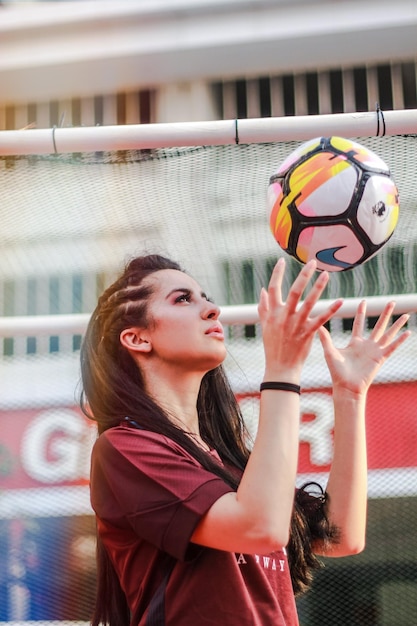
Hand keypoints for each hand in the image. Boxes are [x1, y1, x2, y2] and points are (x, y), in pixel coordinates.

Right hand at [258, 258, 342, 379]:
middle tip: (312, 262)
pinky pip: (321, 319)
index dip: (277, 274)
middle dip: (303, 275)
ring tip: (326, 274)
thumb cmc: (273, 346)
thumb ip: (263, 307)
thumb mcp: (265, 325)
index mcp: (273, 313)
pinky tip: (341, 301)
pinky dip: (331, 309)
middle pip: (294, 291)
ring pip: (309, 302)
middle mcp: (284, 316)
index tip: (281, 261)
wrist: (280, 367)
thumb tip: (262, 290)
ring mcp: (297, 325)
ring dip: (318, 287)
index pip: (273, 288)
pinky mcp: (308, 333)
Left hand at [318, 300, 410, 395]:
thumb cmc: (337, 372)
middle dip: (385, 313)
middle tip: (391, 302)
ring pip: (388, 334)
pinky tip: (408, 332)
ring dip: (397, 324)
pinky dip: (400, 340)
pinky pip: (392, 347)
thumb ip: (325, 339)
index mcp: (355, 343)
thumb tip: (316, 326)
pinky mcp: (380, 358)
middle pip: (378, 325)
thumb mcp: (330, 352)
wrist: (346, 386)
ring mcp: (375, 351)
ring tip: (406, 314)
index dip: (361, 312)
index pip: (359, 324)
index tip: (363, 301)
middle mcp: (367, 345)